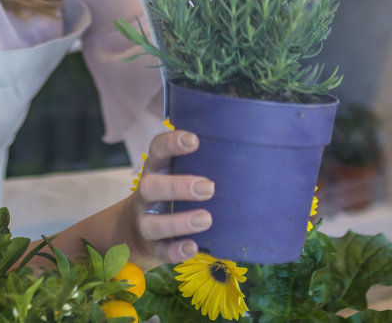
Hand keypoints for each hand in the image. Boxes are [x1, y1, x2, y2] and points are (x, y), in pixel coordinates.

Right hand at [129, 128, 213, 263]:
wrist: (142, 228)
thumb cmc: (175, 191)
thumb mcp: (180, 171)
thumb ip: (202, 161)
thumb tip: (248, 153)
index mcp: (156, 168)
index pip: (156, 150)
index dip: (171, 143)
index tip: (194, 140)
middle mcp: (146, 193)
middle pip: (150, 186)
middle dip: (178, 187)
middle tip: (209, 188)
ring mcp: (146, 220)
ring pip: (151, 223)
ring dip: (178, 222)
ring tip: (206, 219)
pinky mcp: (153, 245)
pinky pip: (161, 250)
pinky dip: (176, 251)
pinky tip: (194, 247)